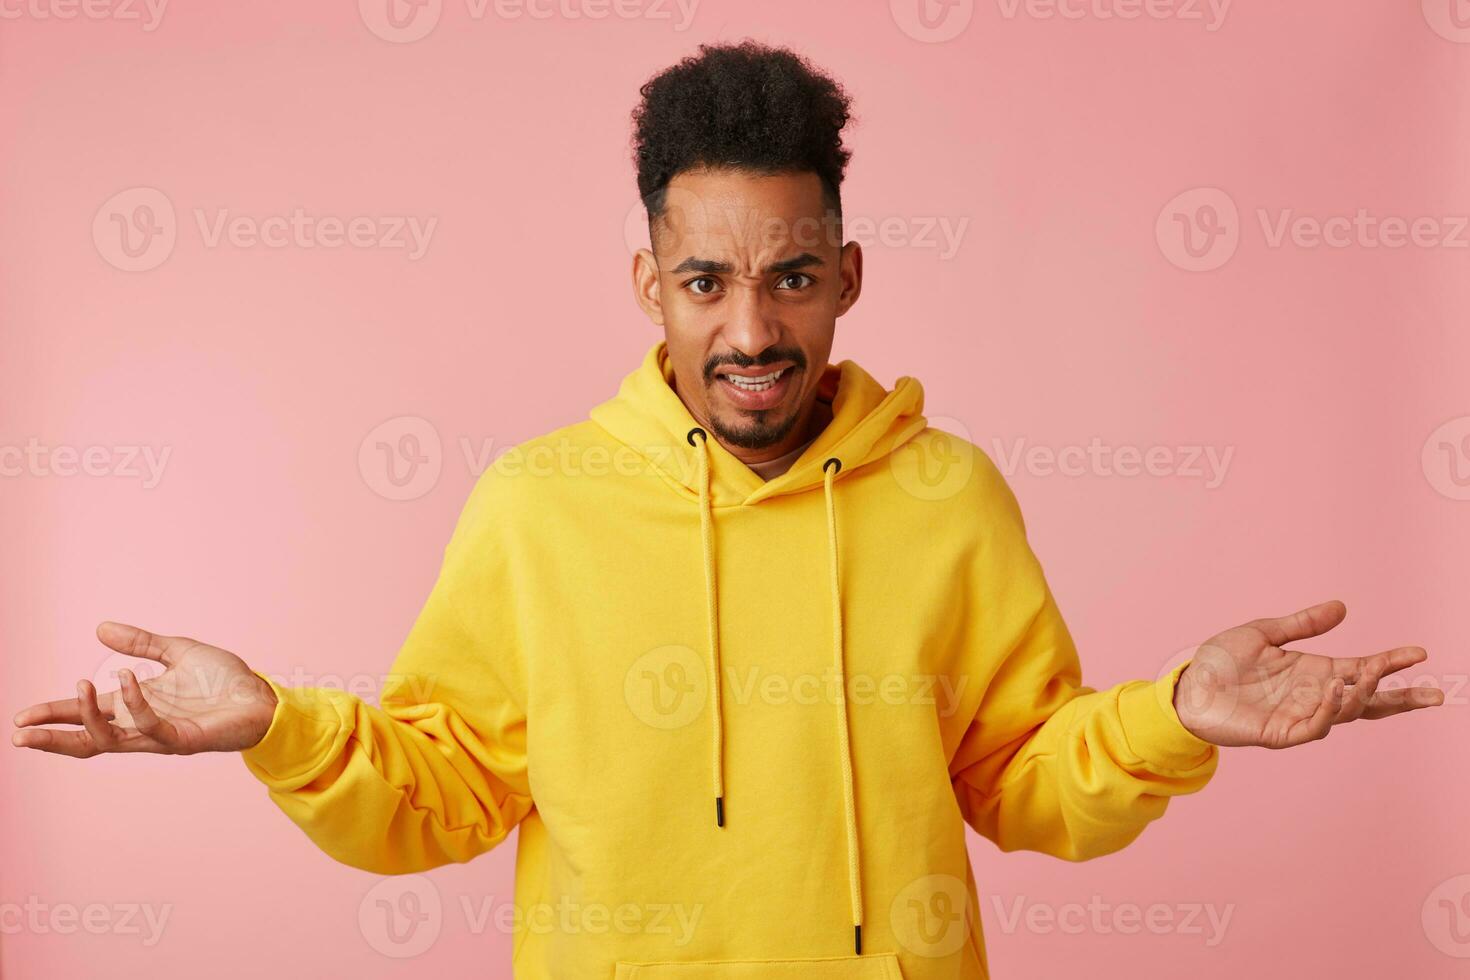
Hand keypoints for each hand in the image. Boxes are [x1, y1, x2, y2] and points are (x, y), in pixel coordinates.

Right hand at [11, 622, 277, 756]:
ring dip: (88, 717)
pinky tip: (125, 678)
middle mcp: (143, 724)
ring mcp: (162, 735)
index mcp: (137, 705)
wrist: (264, 696)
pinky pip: (150, 727)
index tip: (22, 718)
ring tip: (79, 686)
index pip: (86, 714)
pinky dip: (134, 703)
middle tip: (21, 734)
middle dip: (53, 738)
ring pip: (111, 740)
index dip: (55, 715)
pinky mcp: (183, 740)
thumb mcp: (177, 652)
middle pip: (88, 739)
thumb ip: (141, 643)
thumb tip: (100, 628)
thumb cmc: (225, 680)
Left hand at [1173, 600, 1443, 747]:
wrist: (1187, 686)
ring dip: (1362, 694)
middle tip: (1435, 694)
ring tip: (1369, 673)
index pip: (1362, 669)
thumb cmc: (1220, 661)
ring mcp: (1300, 716)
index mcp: (1314, 672)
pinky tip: (1334, 691)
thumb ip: (1303, 624)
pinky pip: (1315, 726)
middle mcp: (1314, 695)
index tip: (1419, 653)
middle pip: (1368, 701)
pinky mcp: (1282, 733)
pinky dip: (1329, 710)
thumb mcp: (1264, 634)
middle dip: (1401, 698)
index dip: (1390, 663)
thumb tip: (1342, 607)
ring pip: (1346, 712)